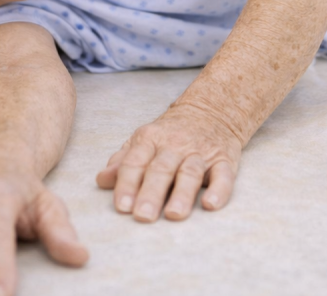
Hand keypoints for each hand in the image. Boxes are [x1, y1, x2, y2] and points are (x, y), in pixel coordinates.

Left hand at [96, 102, 242, 222]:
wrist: (211, 110)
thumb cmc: (170, 134)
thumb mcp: (143, 140)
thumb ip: (123, 161)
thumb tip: (102, 180)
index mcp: (150, 139)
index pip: (135, 162)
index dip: (127, 184)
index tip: (122, 207)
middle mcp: (175, 145)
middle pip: (161, 169)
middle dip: (151, 193)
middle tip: (143, 216)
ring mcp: (200, 152)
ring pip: (190, 172)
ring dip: (182, 194)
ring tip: (174, 215)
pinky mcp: (224, 160)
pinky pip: (224, 176)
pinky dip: (219, 190)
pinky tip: (211, 204)